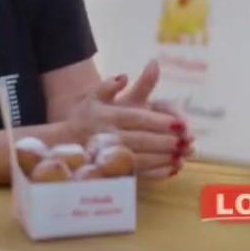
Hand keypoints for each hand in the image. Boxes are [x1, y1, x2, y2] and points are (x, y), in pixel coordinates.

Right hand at [63, 62, 193, 175]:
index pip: (137, 119)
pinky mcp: (112, 172)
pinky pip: (136, 174)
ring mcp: (109, 157)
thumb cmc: (85, 118)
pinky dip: (155, 172)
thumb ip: (109, 86)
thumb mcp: (94, 97)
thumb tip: (124, 76)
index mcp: (107, 117)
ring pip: (140, 158)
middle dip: (165, 141)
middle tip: (185, 141)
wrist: (64, 144)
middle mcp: (108, 136)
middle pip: (141, 139)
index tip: (179, 123)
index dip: (159, 122)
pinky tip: (171, 168)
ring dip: (163, 157)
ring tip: (182, 155)